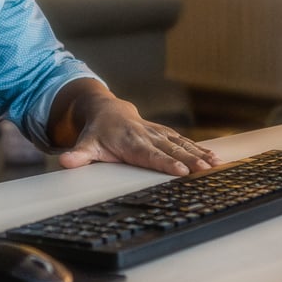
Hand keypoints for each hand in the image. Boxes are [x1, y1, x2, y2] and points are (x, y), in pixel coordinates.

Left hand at [52, 84, 222, 176]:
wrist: (107, 110)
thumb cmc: (97, 132)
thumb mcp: (85, 143)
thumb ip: (78, 155)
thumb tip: (65, 162)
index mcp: (129, 141)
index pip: (149, 154)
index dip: (164, 163)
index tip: (179, 171)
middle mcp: (146, 135)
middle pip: (170, 150)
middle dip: (188, 160)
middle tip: (205, 170)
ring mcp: (158, 133)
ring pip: (181, 144)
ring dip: (198, 154)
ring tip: (215, 164)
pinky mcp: (165, 133)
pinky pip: (184, 141)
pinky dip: (199, 149)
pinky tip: (214, 158)